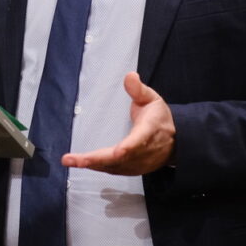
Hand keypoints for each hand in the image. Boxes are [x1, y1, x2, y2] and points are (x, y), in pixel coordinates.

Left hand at [61, 72, 175, 175]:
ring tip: (70, 160)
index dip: (128, 148)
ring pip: (112, 167)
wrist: (175, 143)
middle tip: (72, 159)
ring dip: (91, 165)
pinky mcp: (131, 169)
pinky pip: (112, 170)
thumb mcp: (153, 99)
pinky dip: (96, 167)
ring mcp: (137, 163)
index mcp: (149, 132)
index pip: (138, 141)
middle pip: (118, 159)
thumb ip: (139, 90)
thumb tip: (130, 76)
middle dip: (94, 160)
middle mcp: (142, 152)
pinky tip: (82, 163)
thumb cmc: (160, 119)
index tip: (118, 151)